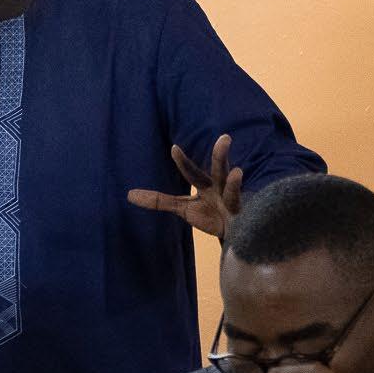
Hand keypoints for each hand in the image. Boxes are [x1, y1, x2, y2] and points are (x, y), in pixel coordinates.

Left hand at [127, 134, 242, 237]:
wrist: (234, 235)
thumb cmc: (210, 216)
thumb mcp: (183, 208)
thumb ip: (160, 201)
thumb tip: (129, 194)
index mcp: (206, 185)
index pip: (192, 172)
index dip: (183, 162)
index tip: (173, 148)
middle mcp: (220, 188)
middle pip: (219, 169)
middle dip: (220, 154)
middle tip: (224, 137)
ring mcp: (232, 201)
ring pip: (233, 188)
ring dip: (235, 181)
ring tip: (237, 172)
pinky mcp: (241, 215)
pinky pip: (241, 209)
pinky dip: (242, 204)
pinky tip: (244, 194)